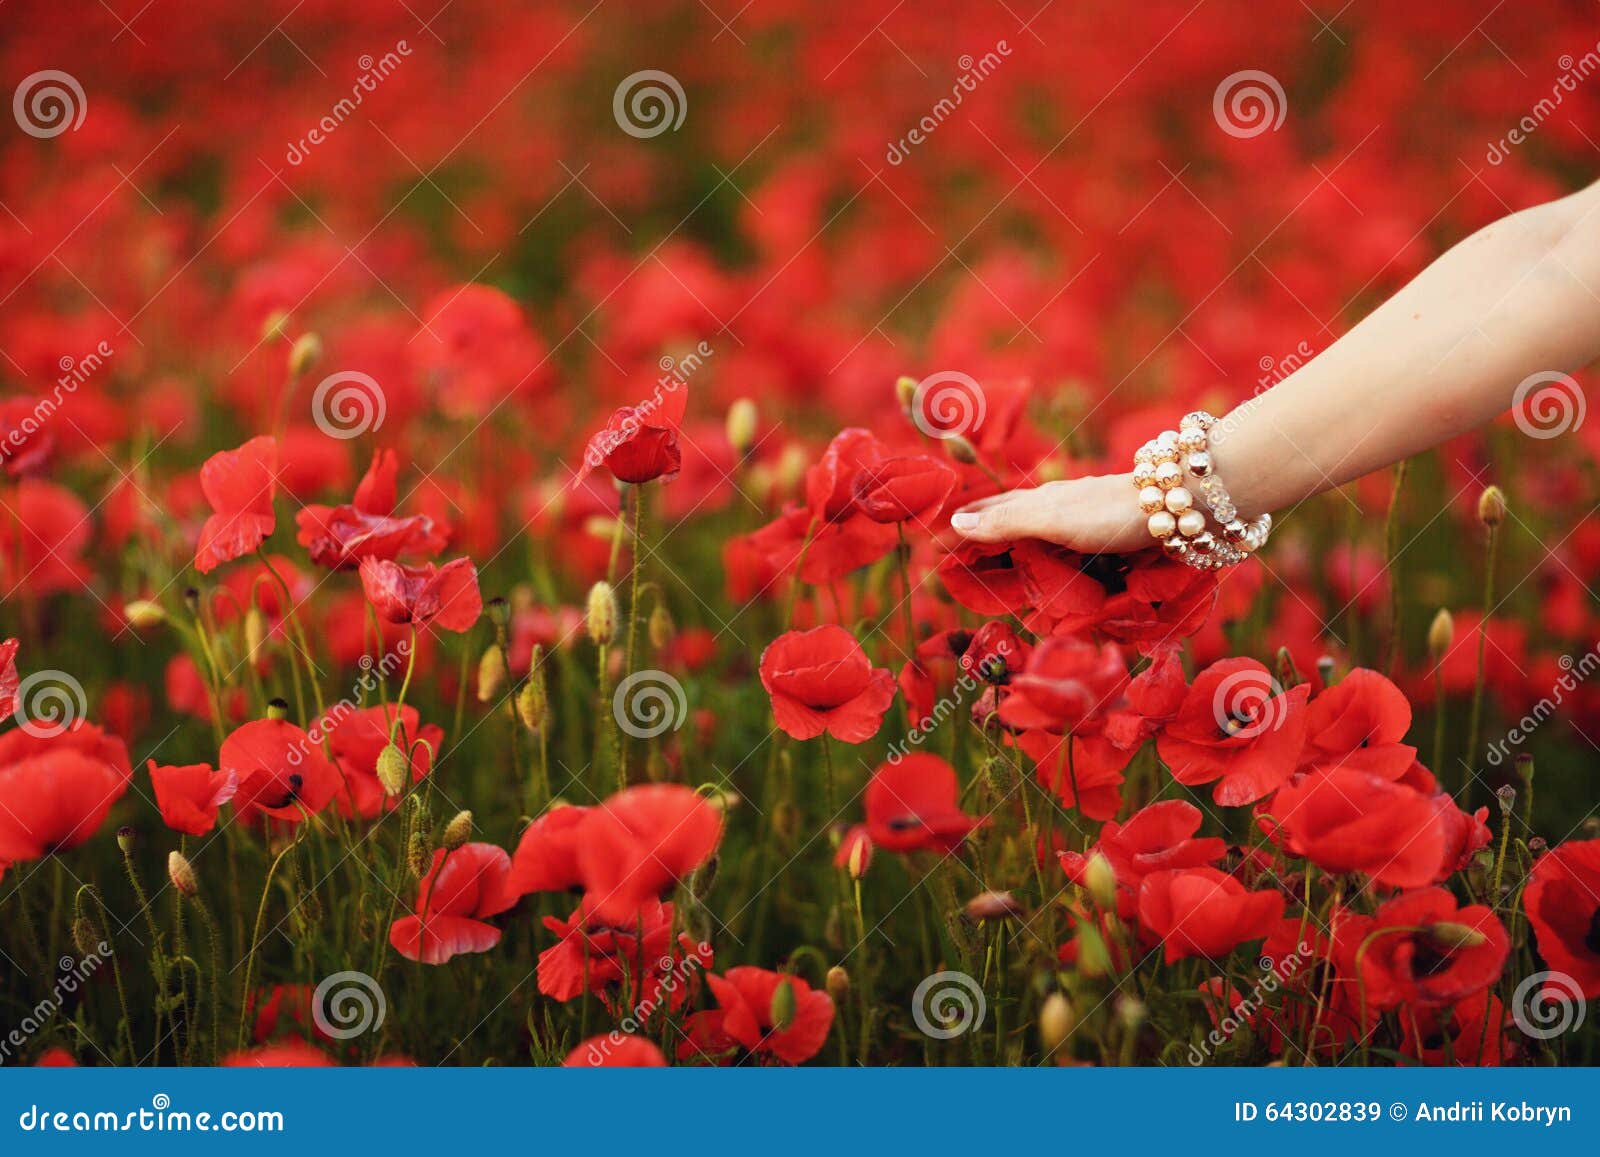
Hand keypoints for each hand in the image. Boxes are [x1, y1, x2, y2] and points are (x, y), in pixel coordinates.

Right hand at [949, 473, 1150, 553]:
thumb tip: (955, 524)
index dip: (961, 530)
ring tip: (995, 560)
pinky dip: (1043, 553)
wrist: (1176, 505)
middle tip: (957, 554)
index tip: (934, 548)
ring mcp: (1082, 517)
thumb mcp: (1052, 519)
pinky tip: (1052, 561)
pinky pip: (1062, 544)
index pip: (987, 514)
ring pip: (1035, 529)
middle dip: (981, 532)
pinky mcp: (1106, 531)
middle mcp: (1057, 505)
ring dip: (1011, 543)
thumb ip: (1007, 522)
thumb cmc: (1110, 513)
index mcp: (1038, 501)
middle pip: (1009, 518)